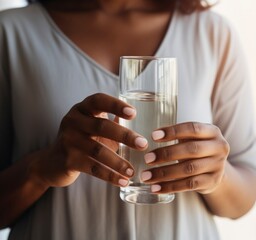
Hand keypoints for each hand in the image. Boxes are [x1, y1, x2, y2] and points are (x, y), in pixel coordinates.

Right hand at [31, 93, 147, 187]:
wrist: (51, 162)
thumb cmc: (81, 140)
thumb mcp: (93, 126)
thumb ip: (114, 121)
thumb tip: (143, 117)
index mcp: (82, 109)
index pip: (99, 101)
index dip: (116, 105)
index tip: (134, 113)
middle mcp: (73, 121)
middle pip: (102, 126)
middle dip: (125, 136)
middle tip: (143, 144)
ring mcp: (68, 141)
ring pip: (98, 150)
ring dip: (118, 162)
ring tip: (133, 170)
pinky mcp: (68, 160)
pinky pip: (93, 168)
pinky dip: (110, 176)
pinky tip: (124, 181)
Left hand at [140, 122, 229, 193]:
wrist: (215, 170)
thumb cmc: (197, 150)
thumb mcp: (193, 138)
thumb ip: (177, 135)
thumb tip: (145, 139)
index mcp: (213, 131)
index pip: (193, 129)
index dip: (173, 131)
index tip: (153, 136)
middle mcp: (219, 147)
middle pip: (191, 150)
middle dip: (167, 154)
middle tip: (147, 158)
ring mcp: (217, 166)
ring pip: (189, 169)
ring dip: (164, 173)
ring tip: (146, 176)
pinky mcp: (212, 182)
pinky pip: (189, 185)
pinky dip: (170, 187)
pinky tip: (156, 188)